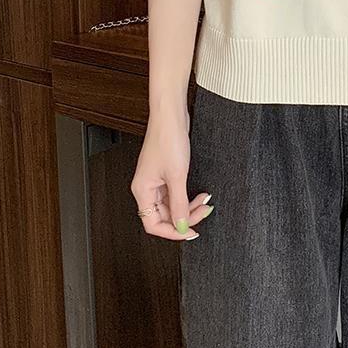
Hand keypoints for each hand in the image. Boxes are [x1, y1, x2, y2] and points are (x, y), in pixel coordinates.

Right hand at [130, 108, 212, 239]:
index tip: (189, 232)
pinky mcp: (165, 172)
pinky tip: (200, 195)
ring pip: (172, 204)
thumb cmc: (168, 139)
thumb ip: (179, 203)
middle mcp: (146, 187)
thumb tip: (180, 225)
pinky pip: (175, 193)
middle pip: (164, 215)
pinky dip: (188, 196)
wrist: (171, 116)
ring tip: (205, 202)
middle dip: (185, 216)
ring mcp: (156, 180)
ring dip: (189, 206)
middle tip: (204, 212)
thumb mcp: (177, 175)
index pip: (153, 224)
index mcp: (142, 191)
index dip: (172, 232)